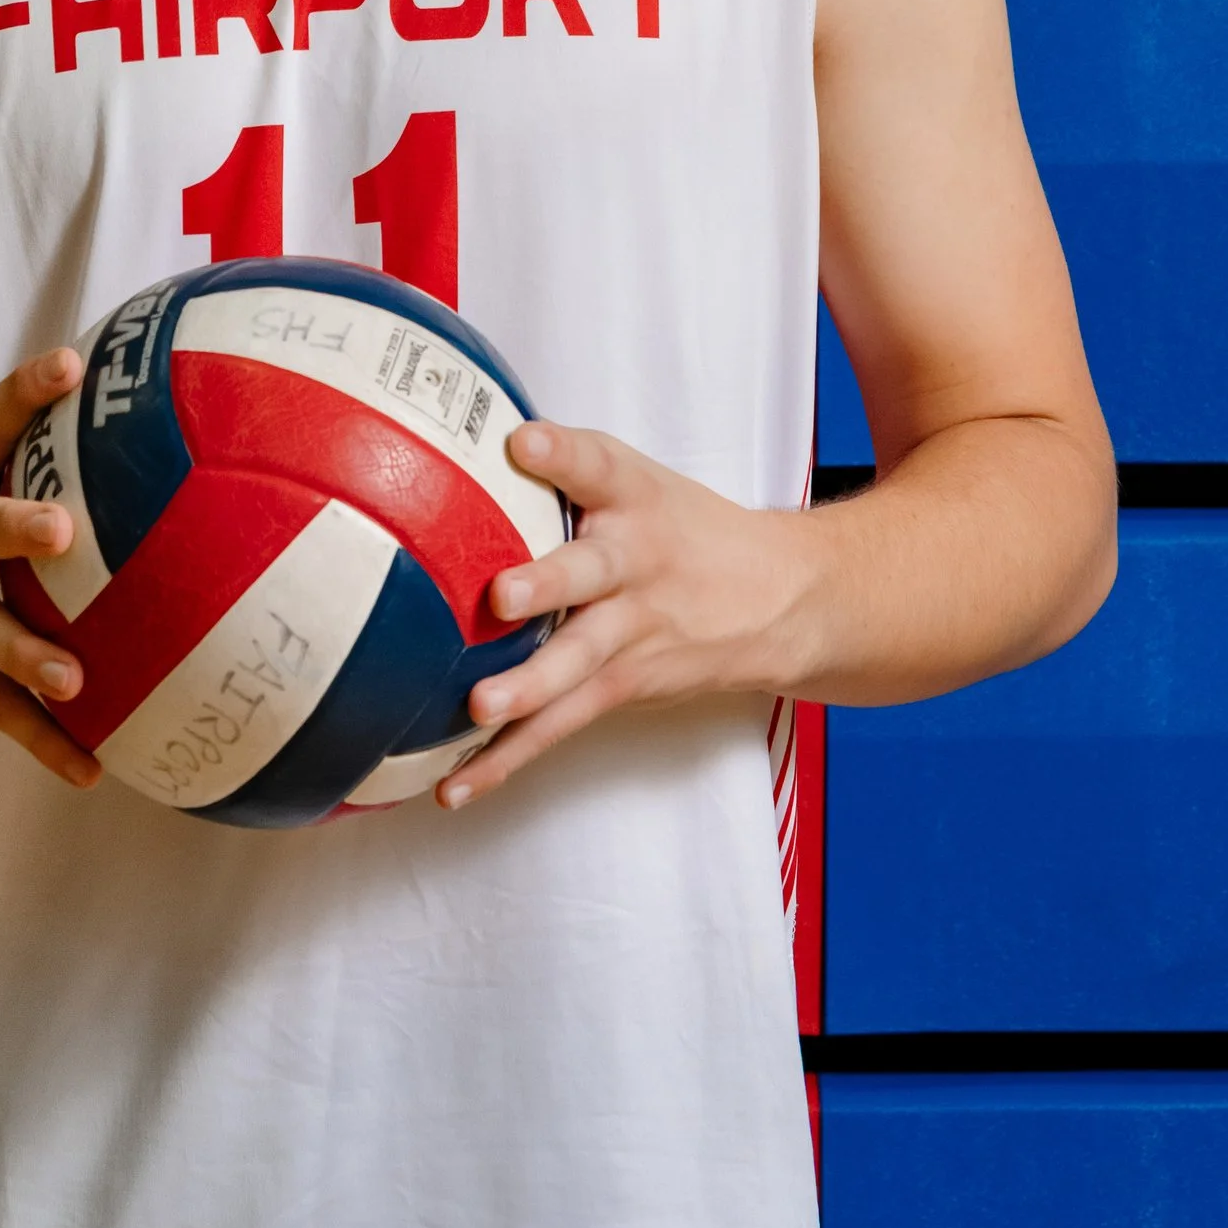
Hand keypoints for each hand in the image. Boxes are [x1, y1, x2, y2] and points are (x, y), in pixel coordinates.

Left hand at [440, 421, 817, 806]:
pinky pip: (561, 724)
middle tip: (501, 595)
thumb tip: (449, 445)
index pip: (598, 465)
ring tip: (481, 707)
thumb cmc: (679, 528)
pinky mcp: (622, 685)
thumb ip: (561, 468)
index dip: (561, 453)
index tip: (524, 442)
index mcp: (632, 498)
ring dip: (529, 689)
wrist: (778, 598)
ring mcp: (631, 631)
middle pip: (590, 573)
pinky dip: (508, 758)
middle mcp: (633, 562)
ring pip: (577, 663)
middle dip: (546, 586)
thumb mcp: (637, 478)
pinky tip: (456, 785)